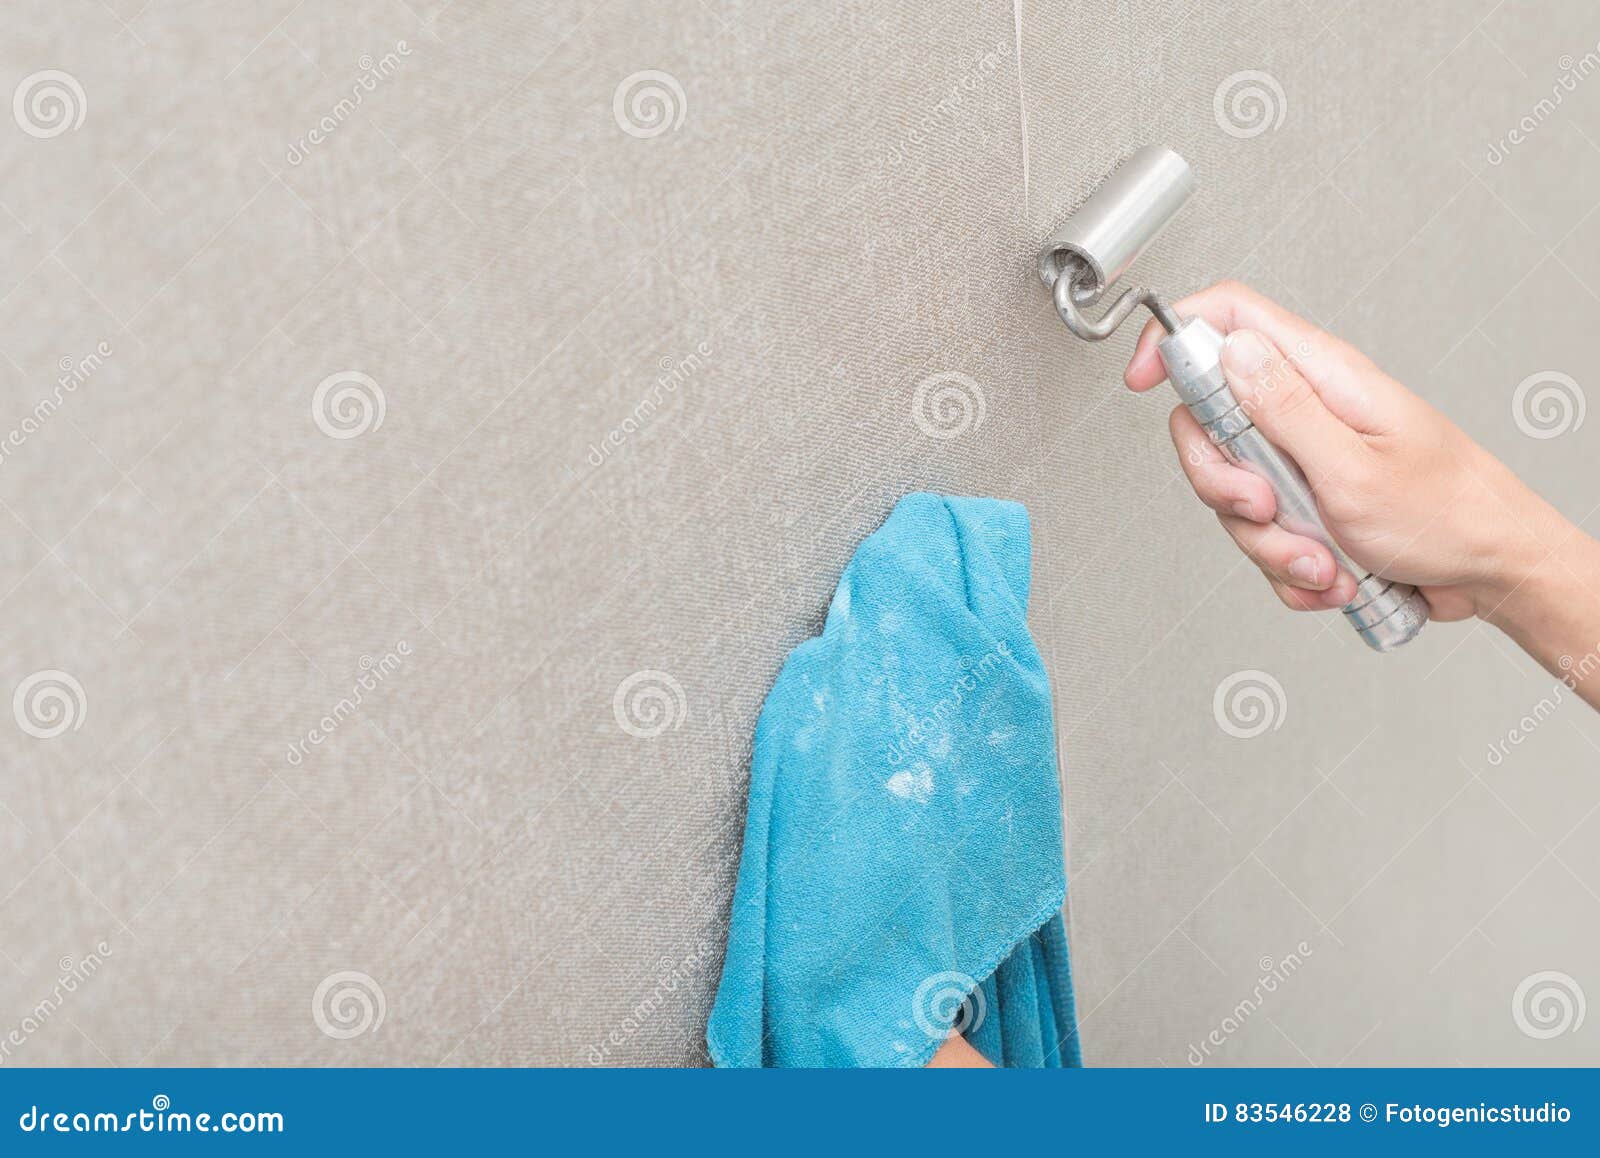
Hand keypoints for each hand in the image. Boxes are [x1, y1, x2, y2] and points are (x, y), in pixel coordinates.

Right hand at [1122, 281, 1573, 625]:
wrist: (1494, 571)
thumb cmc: (1450, 515)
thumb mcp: (1353, 466)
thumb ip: (1282, 407)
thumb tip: (1228, 351)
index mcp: (1322, 377)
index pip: (1228, 318)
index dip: (1171, 337)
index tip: (1139, 380)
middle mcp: (1308, 411)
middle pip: (1209, 423)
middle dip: (1220, 483)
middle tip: (1265, 507)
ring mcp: (1305, 460)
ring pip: (1234, 494)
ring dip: (1269, 544)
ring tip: (1322, 559)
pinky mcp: (1310, 506)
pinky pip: (1265, 538)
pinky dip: (1291, 570)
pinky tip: (1333, 574)